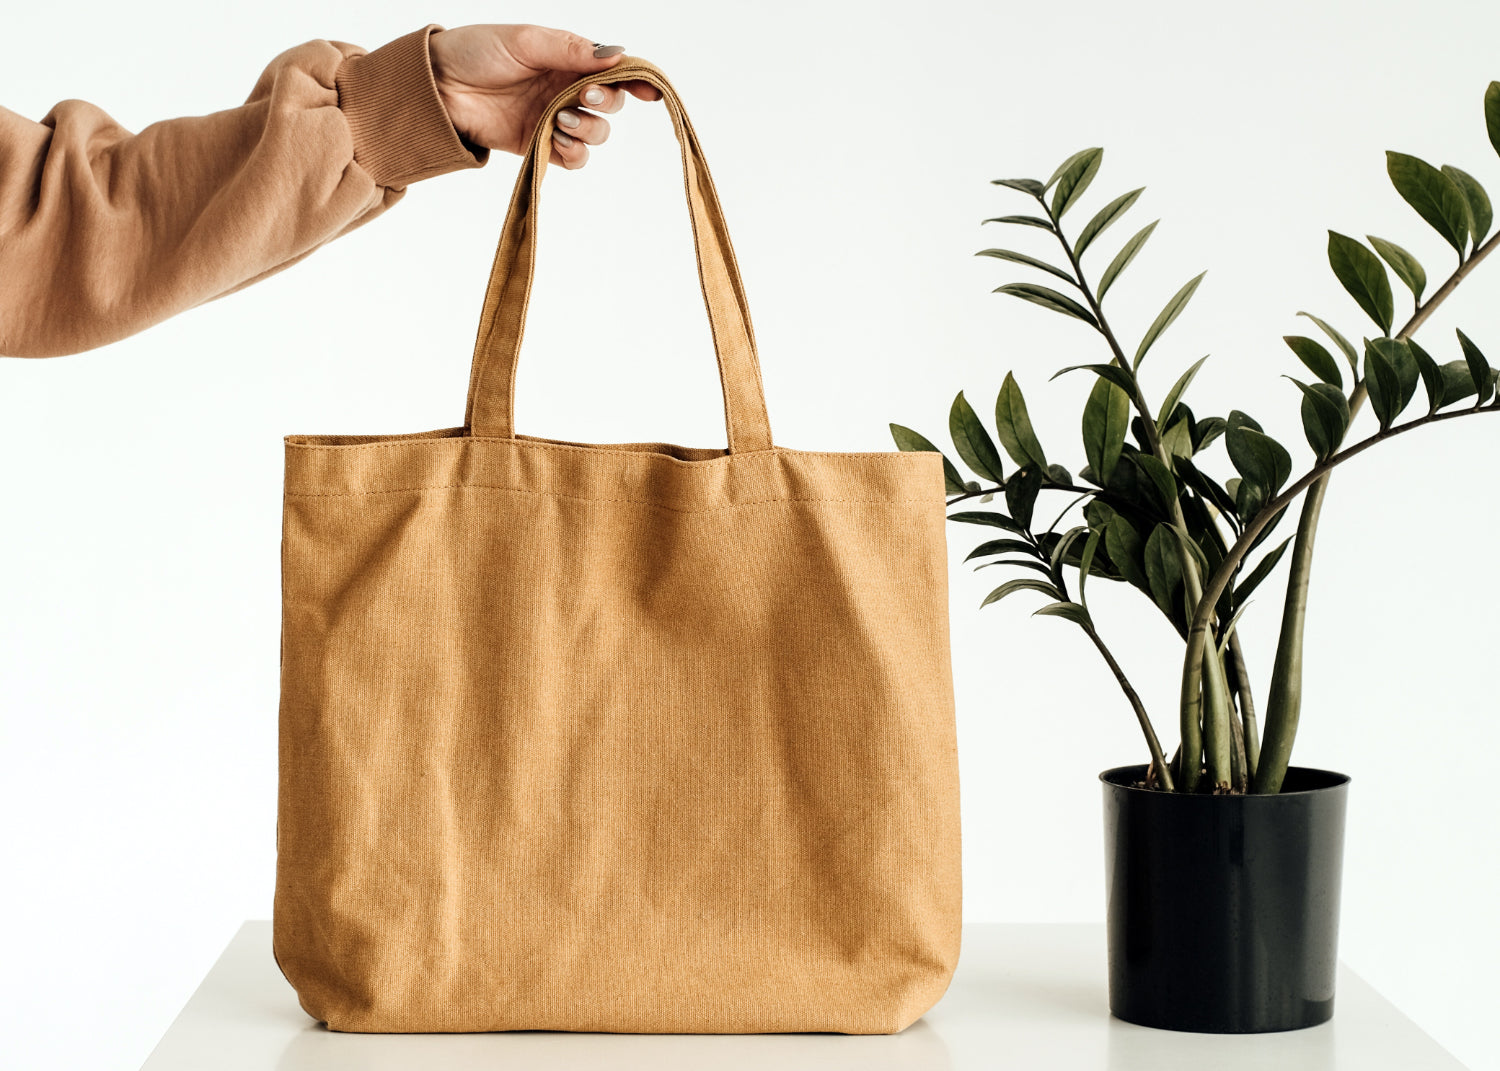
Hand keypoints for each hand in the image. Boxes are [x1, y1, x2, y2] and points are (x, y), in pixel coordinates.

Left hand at [428, 24, 663, 169]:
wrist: (436, 86)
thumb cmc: (474, 52)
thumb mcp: (527, 40)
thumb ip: (572, 49)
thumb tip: (617, 55)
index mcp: (566, 58)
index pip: (613, 69)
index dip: (636, 80)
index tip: (649, 91)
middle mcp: (565, 88)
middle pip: (611, 103)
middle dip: (607, 102)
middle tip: (584, 96)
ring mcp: (553, 118)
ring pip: (596, 134)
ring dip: (588, 129)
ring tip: (561, 119)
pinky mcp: (538, 145)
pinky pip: (573, 158)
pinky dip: (574, 152)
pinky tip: (557, 138)